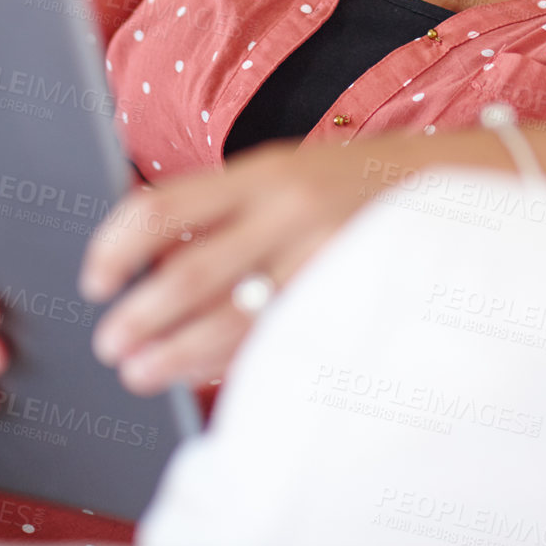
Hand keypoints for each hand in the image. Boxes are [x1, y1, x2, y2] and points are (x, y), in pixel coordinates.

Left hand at [78, 131, 462, 394]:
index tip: (95, 277)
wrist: (451, 184)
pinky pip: (276, 343)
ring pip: (231, 322)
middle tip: (109, 341)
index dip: (115, 247)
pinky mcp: (347, 300)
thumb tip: (142, 257)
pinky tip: (204, 374)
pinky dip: (233, 363)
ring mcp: (322, 259)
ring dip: (175, 355)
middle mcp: (289, 211)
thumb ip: (221, 209)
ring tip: (140, 372)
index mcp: (262, 171)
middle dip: (139, 318)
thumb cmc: (346, 183)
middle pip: (190, 275)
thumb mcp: (282, 172)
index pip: (163, 207)